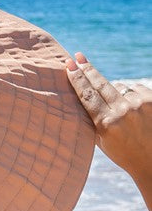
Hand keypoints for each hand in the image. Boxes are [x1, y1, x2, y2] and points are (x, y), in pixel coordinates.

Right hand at [66, 52, 151, 180]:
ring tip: (123, 113)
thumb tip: (84, 93)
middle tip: (78, 57)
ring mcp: (139, 104)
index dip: (77, 79)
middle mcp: (123, 112)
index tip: (70, 66)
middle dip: (88, 70)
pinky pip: (135, 89)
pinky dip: (132, 96)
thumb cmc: (123, 153)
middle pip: (101, 84)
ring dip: (117, 94)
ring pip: (120, 87)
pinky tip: (135, 111)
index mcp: (106, 124)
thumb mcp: (102, 141)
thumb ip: (93, 119)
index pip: (87, 95)